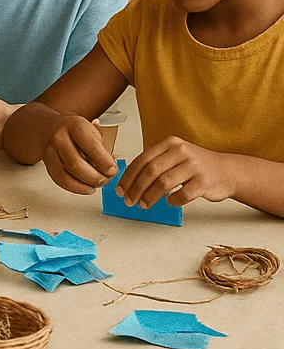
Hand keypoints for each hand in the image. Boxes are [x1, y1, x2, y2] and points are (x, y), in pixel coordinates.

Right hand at [41, 113, 118, 194]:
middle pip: (76, 163)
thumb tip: (110, 168)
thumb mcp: (91, 130)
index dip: (103, 161)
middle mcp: (59, 137)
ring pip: (66, 174)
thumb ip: (101, 148)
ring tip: (97, 184)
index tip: (113, 170)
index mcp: (75, 125)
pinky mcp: (47, 164)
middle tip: (106, 180)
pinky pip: (60, 181)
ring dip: (86, 184)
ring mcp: (50, 151)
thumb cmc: (74, 130)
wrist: (48, 128)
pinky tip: (87, 187)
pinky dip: (76, 188)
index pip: (90, 145)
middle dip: (94, 176)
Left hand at [116, 138, 236, 207]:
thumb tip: (130, 179)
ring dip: (150, 196)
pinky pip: (183, 195)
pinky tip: (169, 202)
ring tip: (143, 205)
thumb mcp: (176, 156)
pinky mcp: (204, 181)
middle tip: (129, 200)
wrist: (227, 171)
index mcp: (171, 143)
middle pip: (151, 171)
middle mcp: (181, 151)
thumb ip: (156, 162)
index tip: (120, 189)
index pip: (143, 159)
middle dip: (136, 188)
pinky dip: (173, 201)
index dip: (129, 176)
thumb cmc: (197, 166)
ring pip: (164, 183)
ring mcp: (194, 166)